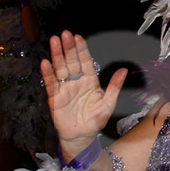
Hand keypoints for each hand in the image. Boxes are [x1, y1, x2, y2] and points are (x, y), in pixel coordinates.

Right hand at [39, 31, 126, 155]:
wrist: (82, 136)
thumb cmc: (95, 119)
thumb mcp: (108, 103)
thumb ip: (115, 86)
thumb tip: (123, 70)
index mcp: (90, 80)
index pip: (85, 62)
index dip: (81, 50)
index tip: (78, 37)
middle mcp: (76, 81)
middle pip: (71, 62)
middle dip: (68, 48)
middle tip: (64, 34)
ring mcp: (65, 88)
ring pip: (60, 69)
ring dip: (57, 55)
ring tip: (54, 42)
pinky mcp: (55, 98)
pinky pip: (51, 84)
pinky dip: (48, 74)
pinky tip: (45, 63)